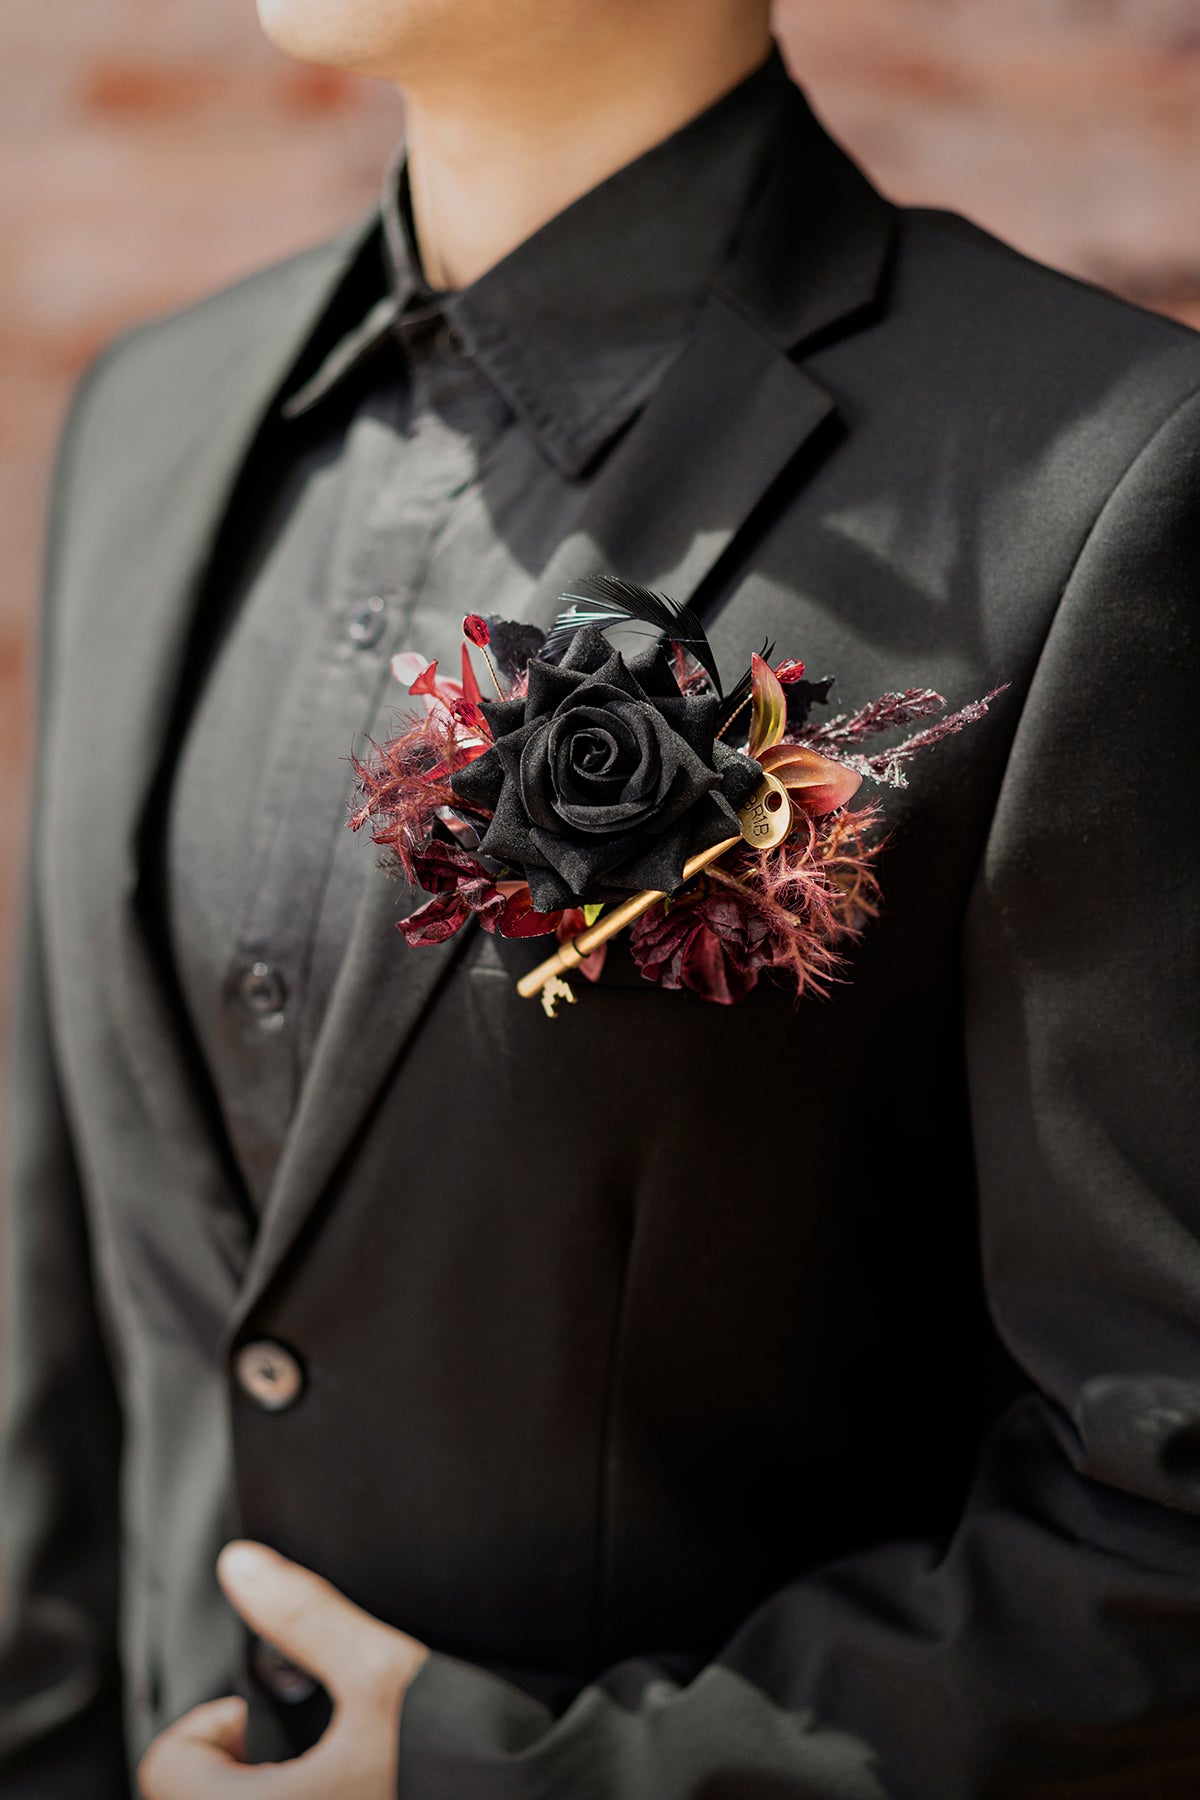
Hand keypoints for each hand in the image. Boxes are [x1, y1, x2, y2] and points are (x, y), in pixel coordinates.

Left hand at [137, 1541, 428, 1799]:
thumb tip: (242, 1566)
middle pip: (194, 1797)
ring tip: (325, 1777)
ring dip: (259, 1790)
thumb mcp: (383, 1672)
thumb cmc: (455, 1759)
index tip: (270, 1718)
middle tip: (301, 1749)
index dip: (214, 1724)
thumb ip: (305, 1617)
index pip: (167, 1767)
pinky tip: (352, 1792)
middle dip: (236, 1764)